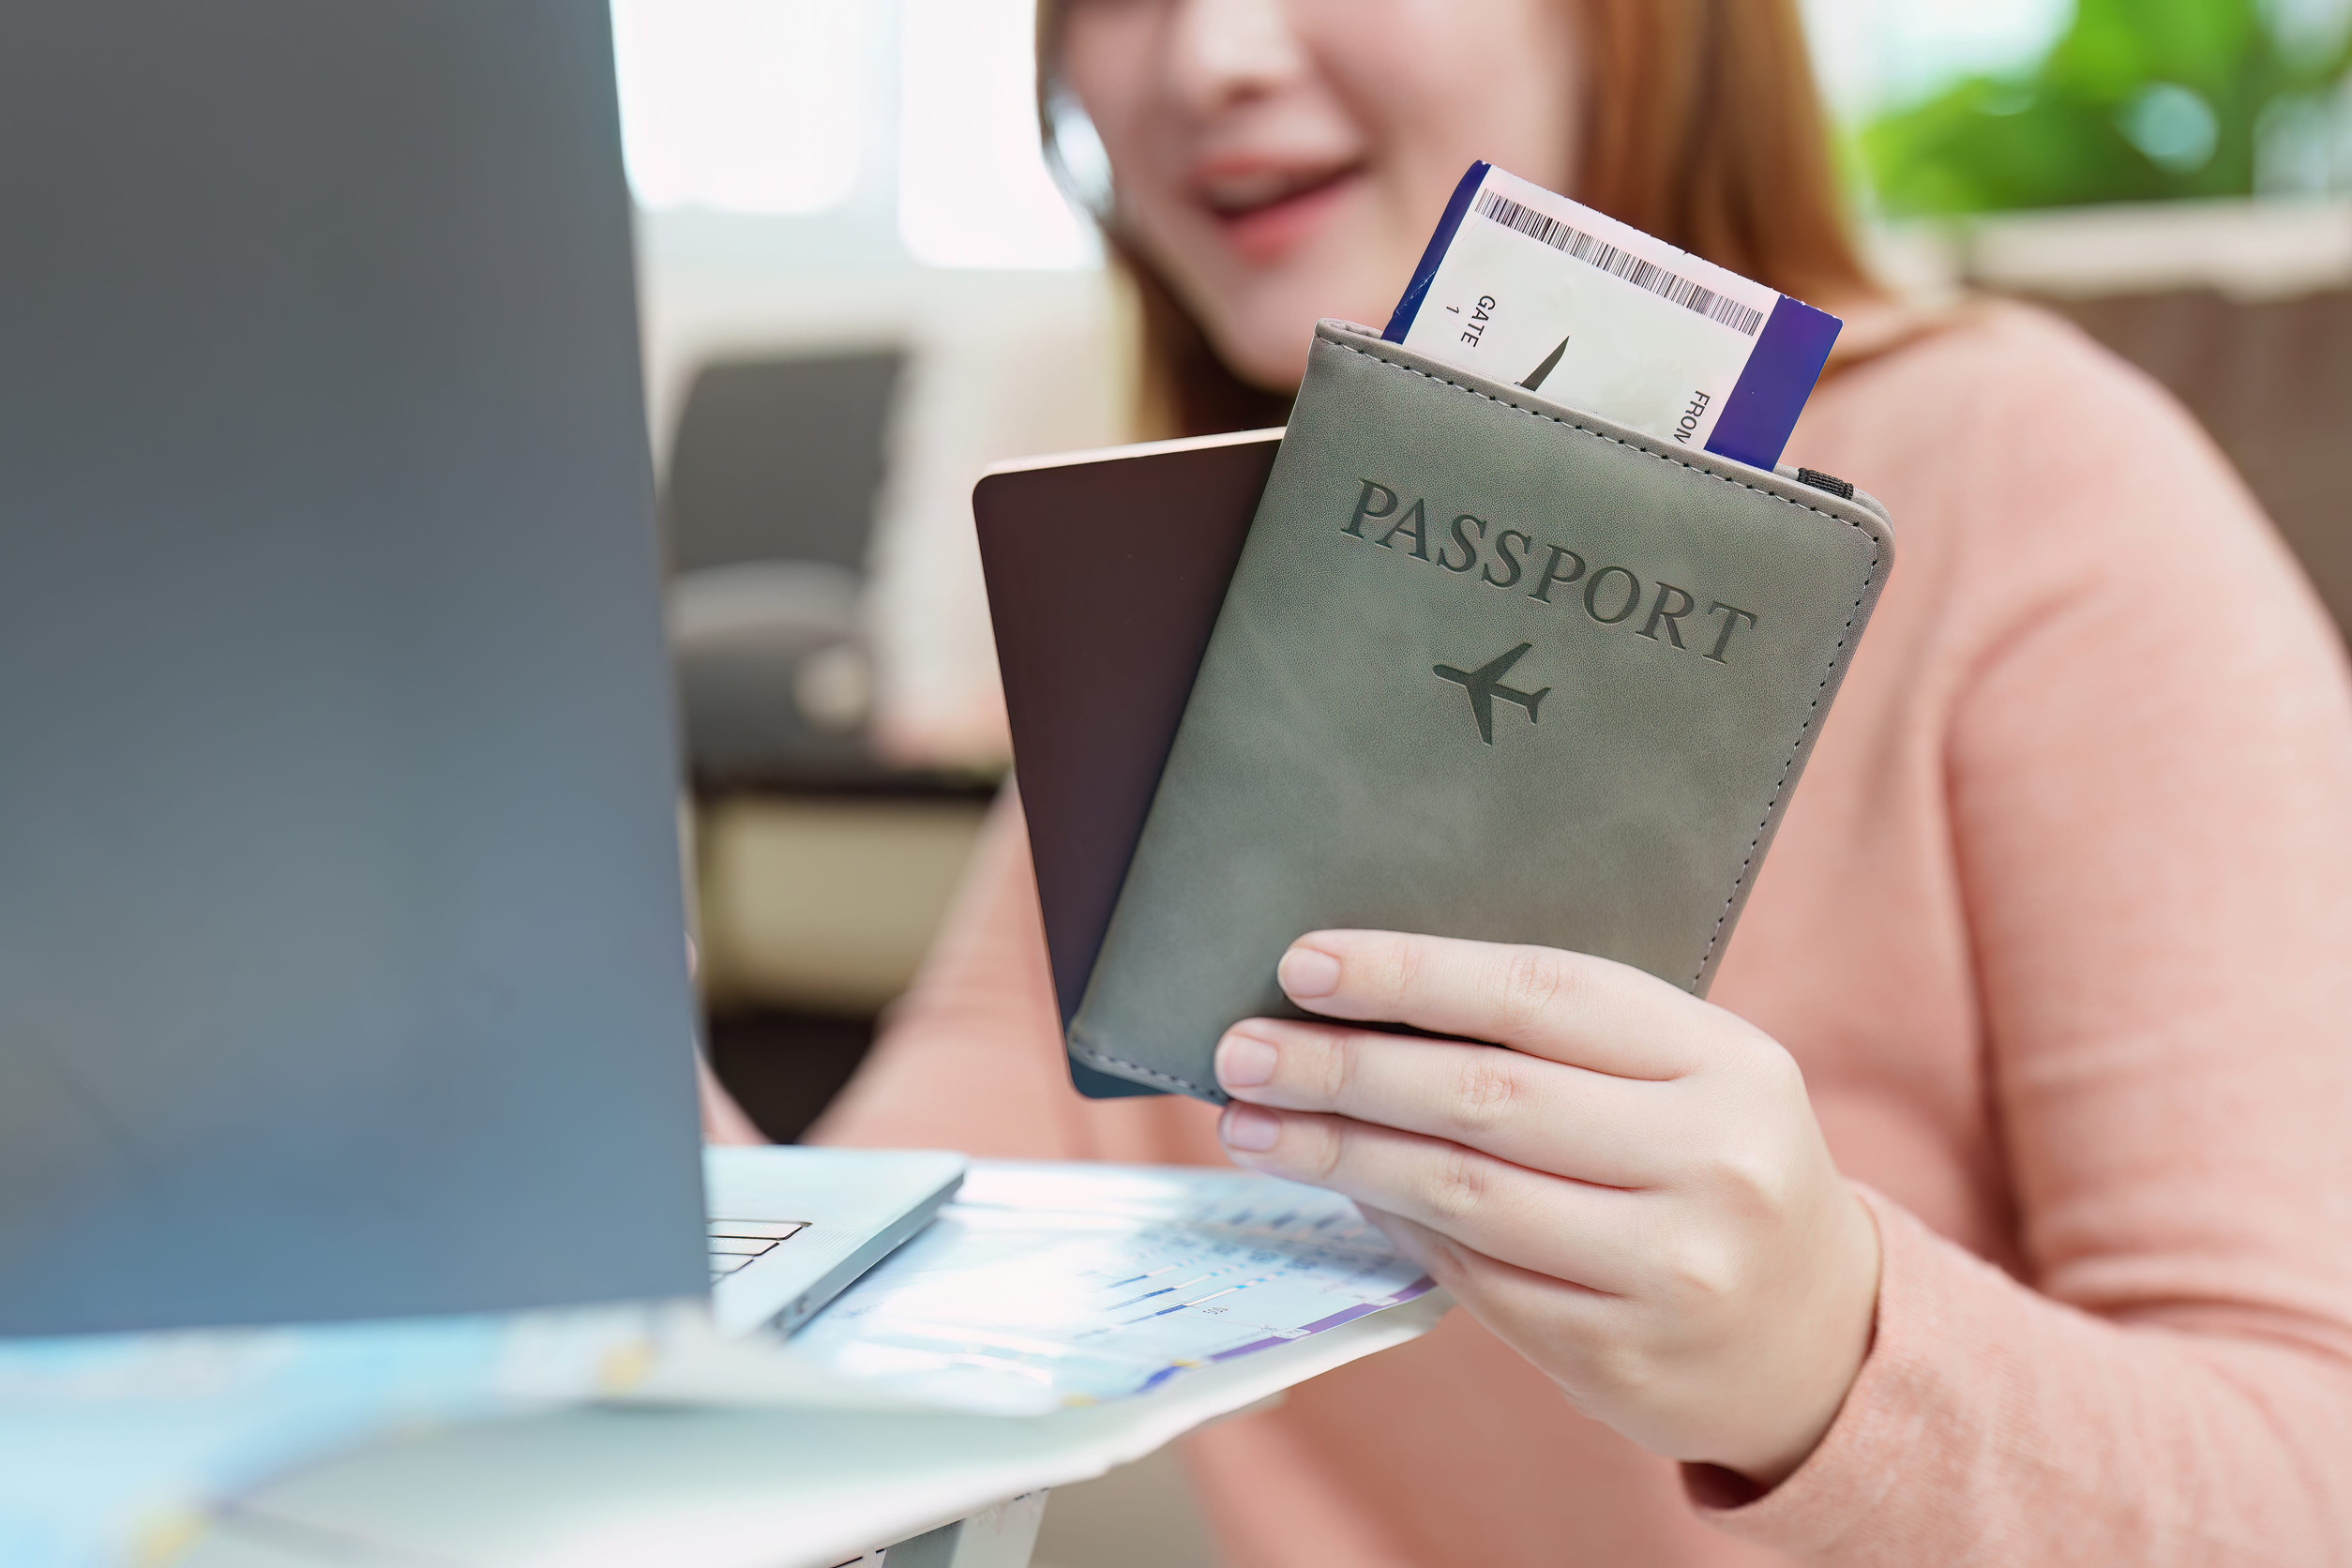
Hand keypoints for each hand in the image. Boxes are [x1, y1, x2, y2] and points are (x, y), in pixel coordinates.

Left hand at [1213, 931, 1879, 1488]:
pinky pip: (1471, 1276)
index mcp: (1727, 1062)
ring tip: (1252, 1125)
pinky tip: (1343, 1195)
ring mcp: (1669, 1268)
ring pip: (1461, 1193)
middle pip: (1485, 1095)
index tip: (1306, 964)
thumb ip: (1565, 1040)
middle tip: (1245, 1050)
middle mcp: (1711, 1162)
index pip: (1542, 993)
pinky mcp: (1618, 1355)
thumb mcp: (1689, 1077)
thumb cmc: (1717, 1167)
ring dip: (1338, 1154)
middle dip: (1344, 1068)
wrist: (1817, 1336)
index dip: (1413, 974)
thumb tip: (1371, 1005)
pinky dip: (1394, 1227)